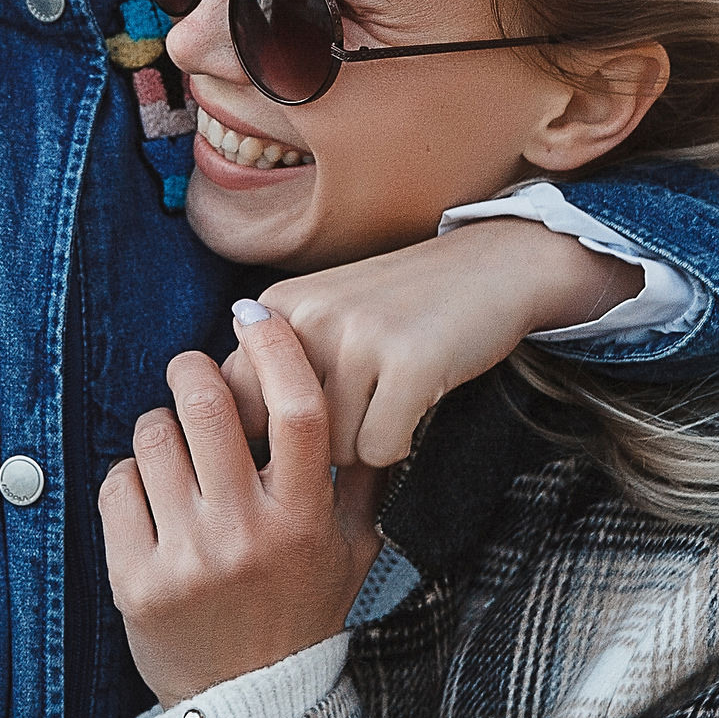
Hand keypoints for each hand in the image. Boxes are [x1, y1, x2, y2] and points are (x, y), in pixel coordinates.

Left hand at [100, 311, 383, 702]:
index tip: (259, 314)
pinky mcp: (137, 582)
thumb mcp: (351, 551)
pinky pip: (116, 486)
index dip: (277, 349)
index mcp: (305, 520)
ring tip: (172, 442)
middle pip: (208, 407)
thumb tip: (375, 401)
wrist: (247, 708)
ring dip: (159, 425)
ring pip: (154, 438)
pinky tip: (149, 493)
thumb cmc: (302, 615)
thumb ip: (362, 481)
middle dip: (193, 368)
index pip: (301, 411)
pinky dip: (129, 476)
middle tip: (192, 369)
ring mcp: (189, 559)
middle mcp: (248, 535)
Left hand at [225, 220, 639, 467]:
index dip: (266, 430)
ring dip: (362, 443)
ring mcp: (358, 337)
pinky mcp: (409, 362)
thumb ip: (274, 363)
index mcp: (278, 304)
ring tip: (388, 402)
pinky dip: (398, 445)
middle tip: (352, 419)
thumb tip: (228, 438)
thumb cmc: (402, 308)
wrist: (490, 267)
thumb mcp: (325, 316)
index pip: (235, 399)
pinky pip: (379, 450)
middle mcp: (309, 316)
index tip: (295, 430)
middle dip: (313, 445)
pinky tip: (413, 409)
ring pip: (333, 448)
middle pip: (283, 432)